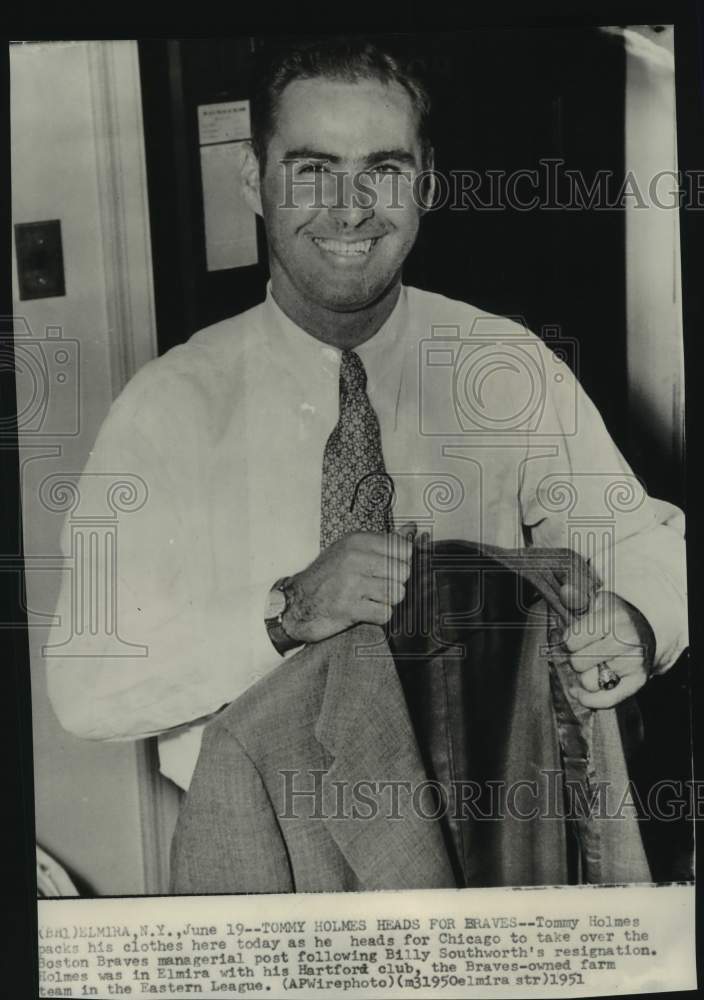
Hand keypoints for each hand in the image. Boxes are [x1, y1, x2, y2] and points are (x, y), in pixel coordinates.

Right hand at [282, 523, 415, 643]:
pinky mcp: (348, 608)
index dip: (402, 562)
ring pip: (397, 593)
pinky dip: (378, 616)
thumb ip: (386, 541)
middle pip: (403, 572)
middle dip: (395, 583)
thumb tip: (413, 528)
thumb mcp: (352, 550)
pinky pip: (385, 613)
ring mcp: (351, 583)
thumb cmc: (327, 576)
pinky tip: (364, 610)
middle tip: (376, 586)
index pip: (405, 549)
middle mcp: (354, 559)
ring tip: (369, 598)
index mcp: (357, 541)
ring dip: (387, 600)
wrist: (295, 603)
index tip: (388, 569)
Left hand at [553, 586, 655, 707]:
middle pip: (577, 663)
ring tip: (595, 663)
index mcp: (612, 618)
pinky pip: (607, 700)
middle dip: (576, 657)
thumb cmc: (614, 617)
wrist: (644, 629)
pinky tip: (580, 694)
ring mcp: (633, 662)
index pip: (570, 641)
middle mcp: (626, 640)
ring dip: (586, 675)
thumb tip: (565, 591)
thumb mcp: (596, 603)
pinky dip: (591, 700)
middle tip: (587, 650)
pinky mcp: (638, 680)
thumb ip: (576, 600)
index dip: (568, 641)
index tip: (576, 637)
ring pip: (589, 682)